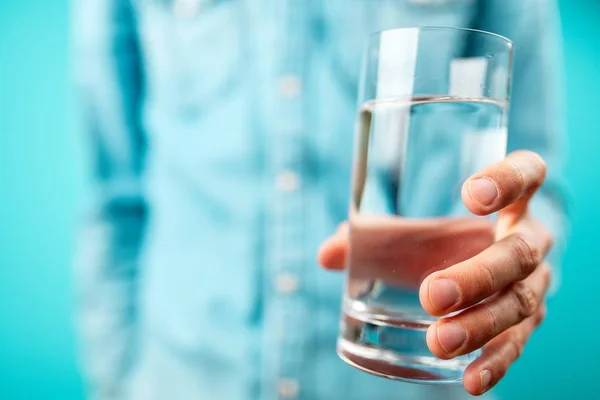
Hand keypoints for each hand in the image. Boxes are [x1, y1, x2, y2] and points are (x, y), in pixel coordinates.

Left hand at [318, 151, 551, 395]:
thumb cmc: (442, 244)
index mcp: (509, 204)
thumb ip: (374, 238)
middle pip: (519, 252)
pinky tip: (469, 379)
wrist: (483, 276)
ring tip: (440, 341)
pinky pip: (517, 346)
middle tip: (432, 294)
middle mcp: (529, 241)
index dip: (508, 179)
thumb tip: (327, 255)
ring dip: (480, 324)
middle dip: (476, 275)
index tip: (471, 196)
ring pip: (519, 302)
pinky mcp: (526, 326)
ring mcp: (532, 286)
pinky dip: (494, 364)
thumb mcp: (414, 234)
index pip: (527, 175)